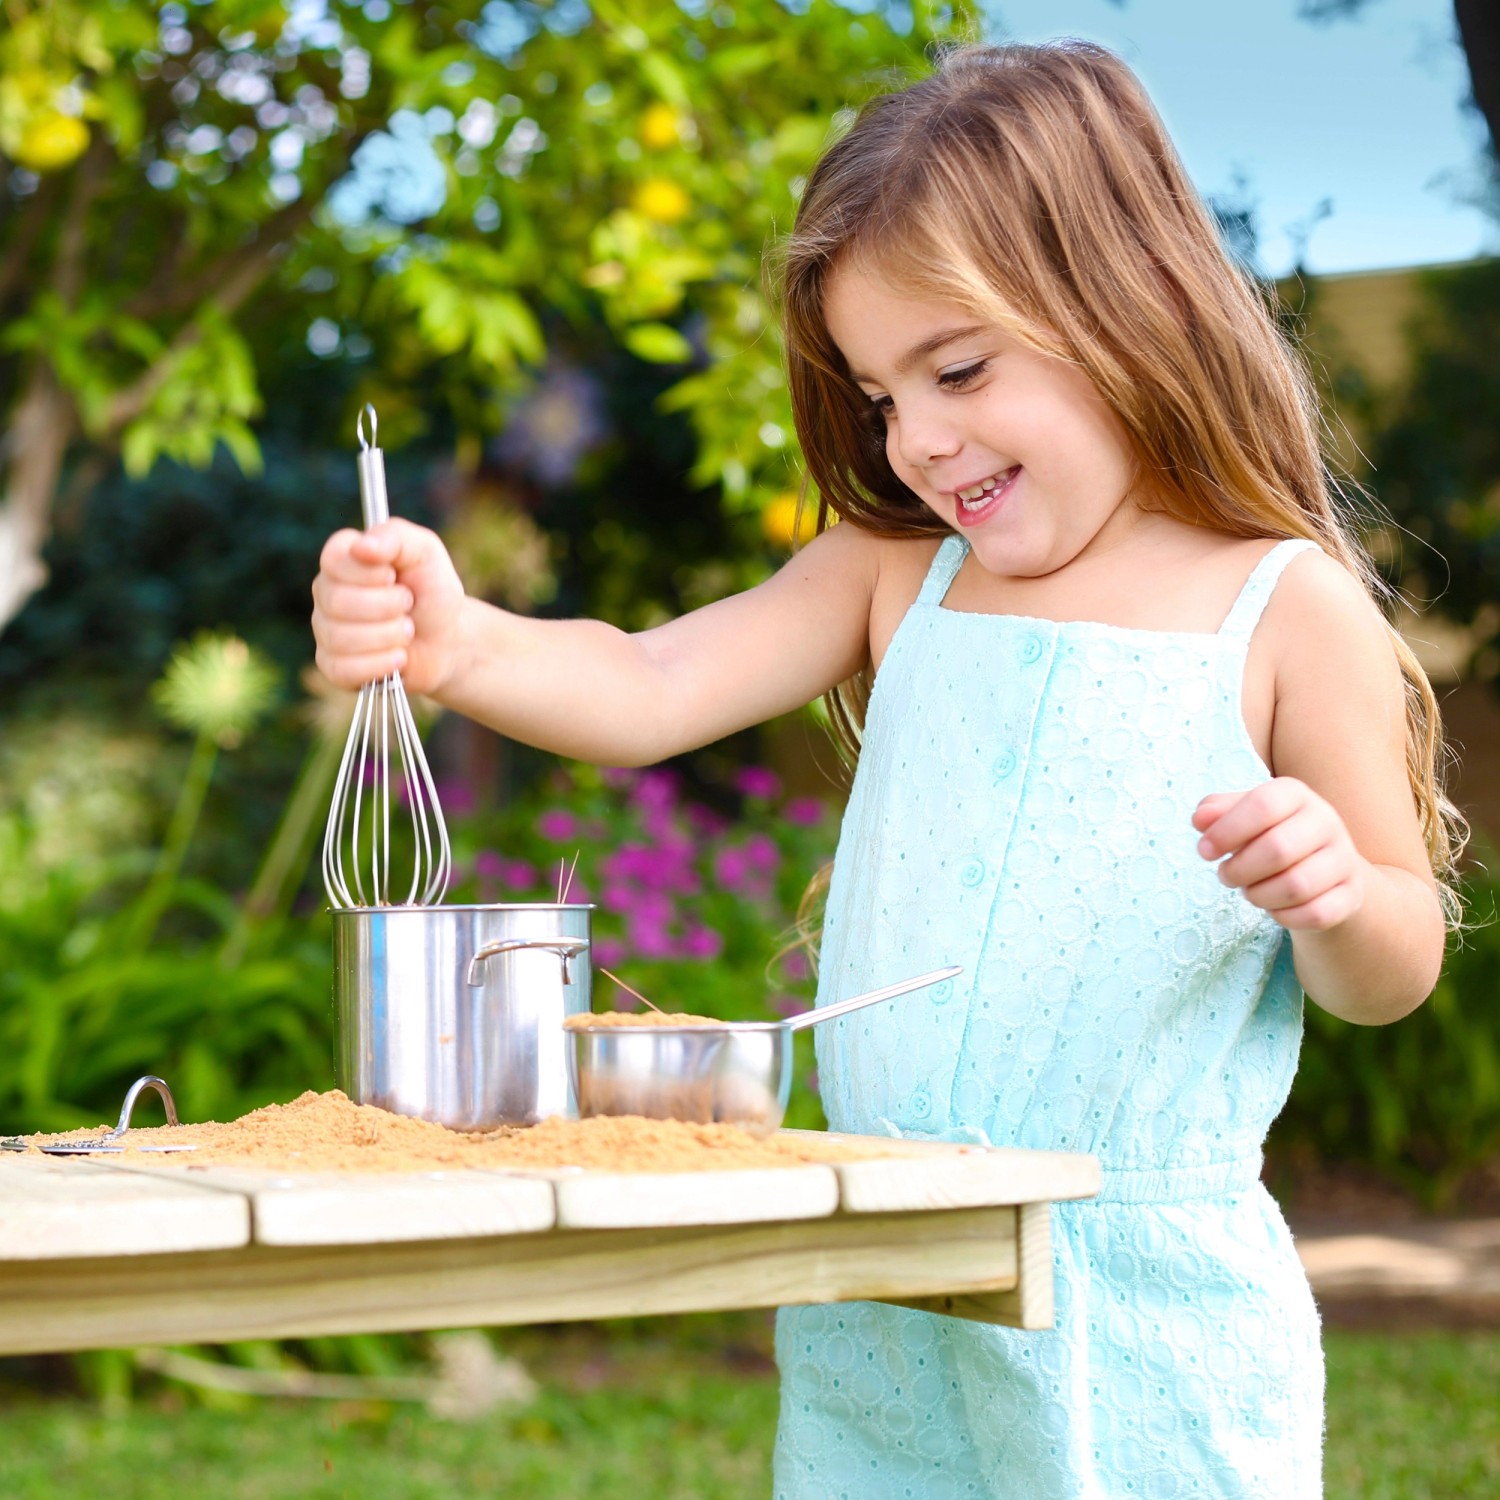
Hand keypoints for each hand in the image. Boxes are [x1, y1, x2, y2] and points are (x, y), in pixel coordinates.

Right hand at [311, 519, 466, 696]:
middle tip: (409, 605)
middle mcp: (327, 592)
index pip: (333, 560)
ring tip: (407, 631)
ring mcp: (325, 630)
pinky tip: (399, 658)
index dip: (371, 573)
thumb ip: (396, 537)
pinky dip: (381, 665)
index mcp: (342, 559)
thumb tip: (362, 546)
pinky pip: (343, 669)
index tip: (396, 576)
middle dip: (388, 607)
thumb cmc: (432, 591)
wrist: (447, 639)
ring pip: (341, 638)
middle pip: (337, 602)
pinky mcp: (333, 665)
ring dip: (389, 636)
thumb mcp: (425, 552)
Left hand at [1192, 778, 1367, 930]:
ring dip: (1259, 895)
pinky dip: (1284, 916)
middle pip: (1278, 849)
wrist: (1322, 869)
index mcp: (1296, 794)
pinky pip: (1315, 913)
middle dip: (1239, 870)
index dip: (1227, 830)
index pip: (1263, 804)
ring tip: (1249, 890)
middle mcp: (1327, 821)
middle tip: (1225, 875)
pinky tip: (1274, 908)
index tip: (1205, 851)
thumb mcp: (1242, 816)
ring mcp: (1344, 859)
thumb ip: (1218, 812)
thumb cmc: (1269, 835)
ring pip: (1297, 886)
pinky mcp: (1352, 895)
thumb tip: (1201, 818)